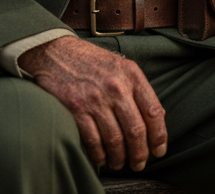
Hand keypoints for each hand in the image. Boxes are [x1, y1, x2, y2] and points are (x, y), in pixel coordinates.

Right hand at [18, 36, 167, 170]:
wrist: (55, 52)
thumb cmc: (90, 61)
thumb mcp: (120, 66)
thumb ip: (138, 89)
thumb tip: (157, 116)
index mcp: (132, 75)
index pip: (153, 111)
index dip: (159, 136)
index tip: (159, 150)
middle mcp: (116, 87)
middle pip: (136, 130)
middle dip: (140, 153)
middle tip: (139, 164)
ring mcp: (96, 99)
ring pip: (115, 139)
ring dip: (119, 158)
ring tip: (120, 163)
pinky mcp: (76, 108)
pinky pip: (93, 140)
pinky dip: (99, 155)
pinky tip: (101, 158)